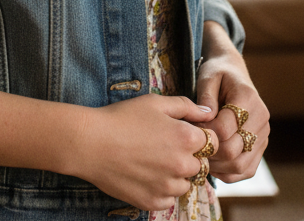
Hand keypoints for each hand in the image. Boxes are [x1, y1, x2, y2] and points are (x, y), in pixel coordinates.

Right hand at [72, 94, 219, 210]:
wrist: (91, 143)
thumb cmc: (122, 118)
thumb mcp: (155, 102)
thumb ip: (186, 106)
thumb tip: (208, 113)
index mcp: (186, 138)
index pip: (213, 142)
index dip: (200, 136)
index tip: (183, 133)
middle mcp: (182, 165)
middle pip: (200, 164)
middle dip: (189, 156)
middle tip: (163, 146)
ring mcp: (168, 187)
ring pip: (185, 184)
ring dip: (176, 174)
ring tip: (152, 159)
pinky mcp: (153, 202)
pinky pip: (169, 199)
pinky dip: (161, 189)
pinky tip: (145, 174)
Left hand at [194, 22, 269, 182]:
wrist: (233, 72)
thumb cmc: (217, 73)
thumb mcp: (207, 77)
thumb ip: (206, 96)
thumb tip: (206, 117)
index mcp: (248, 99)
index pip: (224, 129)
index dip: (204, 132)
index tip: (191, 126)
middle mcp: (261, 119)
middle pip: (233, 151)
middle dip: (209, 151)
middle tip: (193, 144)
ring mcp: (263, 135)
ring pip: (240, 166)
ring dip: (217, 166)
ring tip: (202, 155)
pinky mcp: (261, 147)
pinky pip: (246, 170)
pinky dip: (228, 173)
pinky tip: (213, 163)